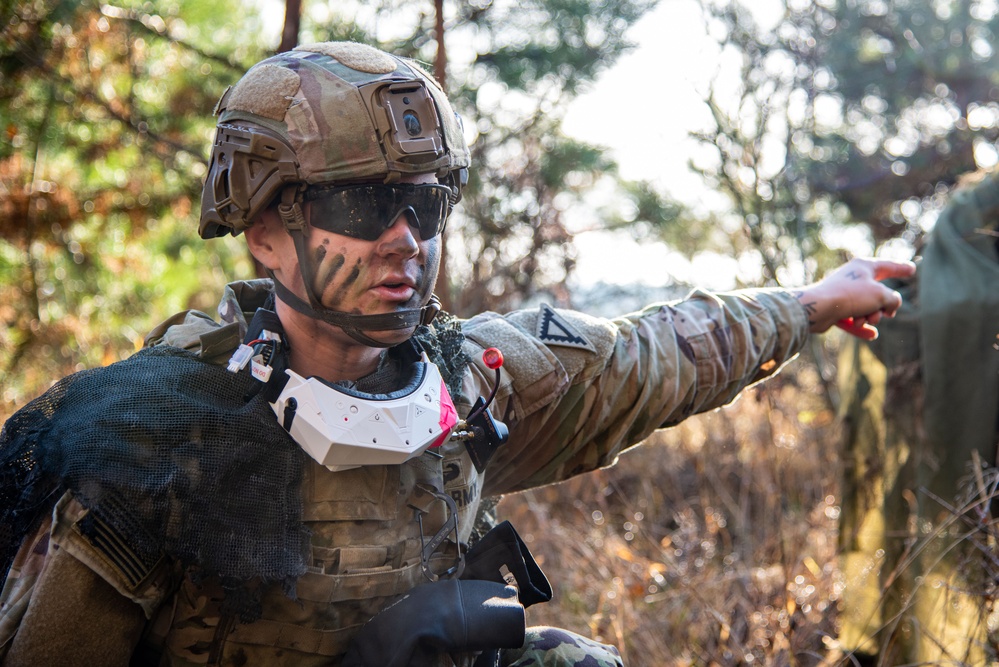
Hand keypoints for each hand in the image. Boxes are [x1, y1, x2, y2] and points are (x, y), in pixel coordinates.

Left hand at [794, 257, 916, 339]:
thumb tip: (890, 307)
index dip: (902, 268)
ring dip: (870, 317)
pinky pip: (853, 320)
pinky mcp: (836, 310)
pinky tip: (871, 335)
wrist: (818, 308)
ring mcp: (844, 295)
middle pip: (879, 294)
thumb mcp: (881, 295)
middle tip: (886, 313)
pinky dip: (861, 327)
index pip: (888, 266)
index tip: (912, 269)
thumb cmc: (850, 296)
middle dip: (884, 307)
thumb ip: (893, 300)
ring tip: (862, 319)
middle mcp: (853, 278)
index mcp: (864, 267)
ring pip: (867, 309)